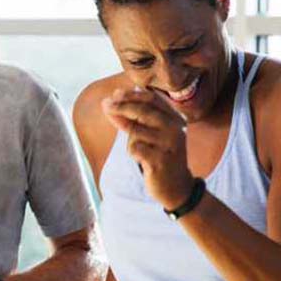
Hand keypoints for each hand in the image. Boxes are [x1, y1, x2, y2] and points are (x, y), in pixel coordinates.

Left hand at [102, 87, 195, 209]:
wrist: (176, 186)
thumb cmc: (159, 156)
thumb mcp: (150, 133)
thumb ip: (136, 117)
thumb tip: (115, 96)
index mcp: (174, 119)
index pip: (152, 99)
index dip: (131, 95)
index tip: (114, 94)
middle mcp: (174, 129)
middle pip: (143, 111)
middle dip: (121, 106)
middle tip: (105, 105)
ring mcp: (168, 144)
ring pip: (136, 131)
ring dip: (129, 138)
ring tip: (139, 149)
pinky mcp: (160, 160)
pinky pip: (135, 148)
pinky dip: (132, 152)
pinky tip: (142, 159)